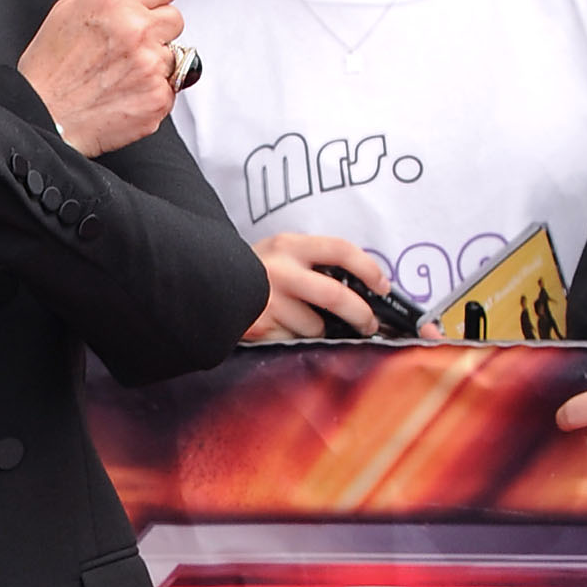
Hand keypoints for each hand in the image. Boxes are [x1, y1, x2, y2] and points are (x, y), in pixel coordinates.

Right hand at [19, 0, 188, 153]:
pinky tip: (123, 94)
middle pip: (175, 17)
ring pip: (174, 53)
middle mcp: (135, 28)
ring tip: (118, 75)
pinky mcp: (159, 97)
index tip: (140, 10)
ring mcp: (151, 64)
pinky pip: (171, 86)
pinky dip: (152, 91)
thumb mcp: (69, 8)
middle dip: (154, 31)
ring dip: (154, 62)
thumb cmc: (50, 67)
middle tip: (120, 49)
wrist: (42, 120)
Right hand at [244, 233, 400, 342]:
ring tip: (301, 323)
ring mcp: (268, 301)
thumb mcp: (279, 254)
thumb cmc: (251, 273)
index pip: (341, 250)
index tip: (382, 286)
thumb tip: (360, 288)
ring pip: (316, 327)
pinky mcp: (260, 328)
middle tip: (368, 324)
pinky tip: (280, 330)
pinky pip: (294, 341)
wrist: (204, 287)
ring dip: (317, 331)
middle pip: (336, 297)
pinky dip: (295, 340)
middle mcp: (280, 270)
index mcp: (289, 245)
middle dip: (360, 315)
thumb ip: (312, 263)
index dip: (369, 270)